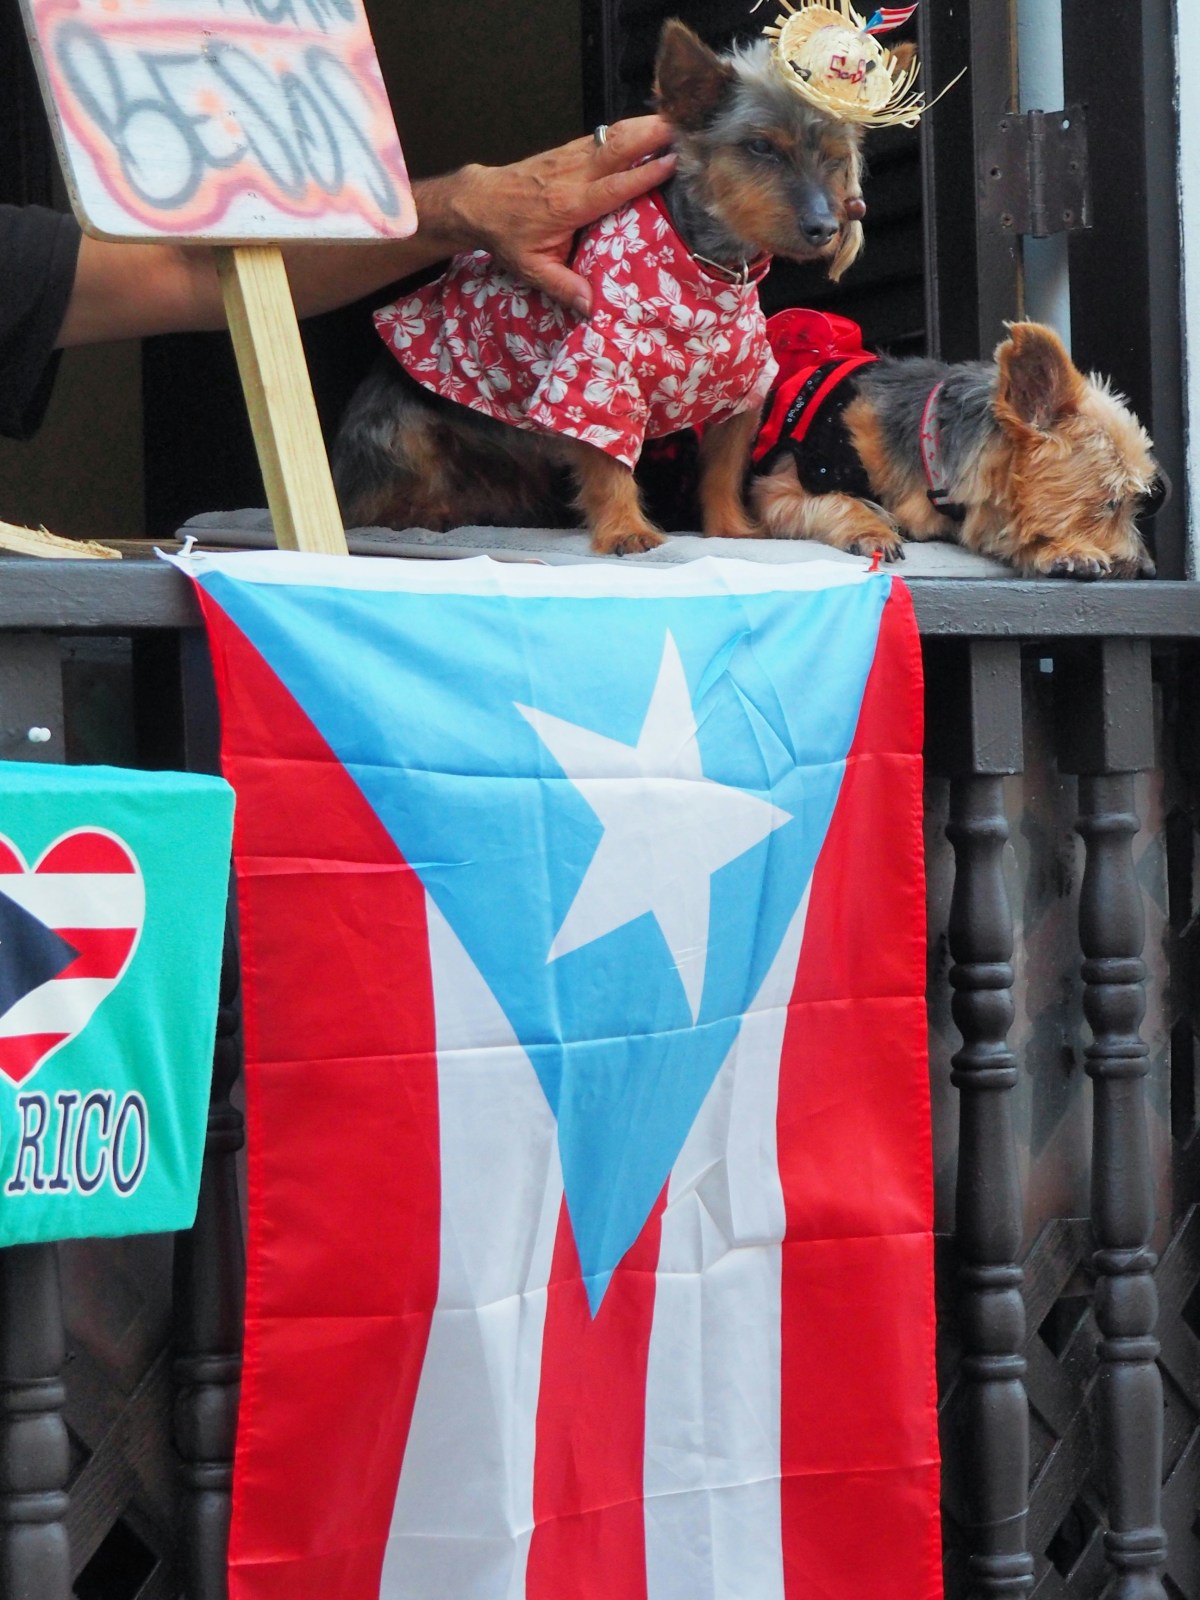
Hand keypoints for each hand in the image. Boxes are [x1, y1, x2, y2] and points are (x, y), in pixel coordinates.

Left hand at [442, 116, 675, 315]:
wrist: (480, 202)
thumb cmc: (508, 236)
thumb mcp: (532, 269)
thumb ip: (563, 288)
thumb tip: (592, 310)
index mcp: (569, 205)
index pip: (613, 186)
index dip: (644, 175)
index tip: (673, 162)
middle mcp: (574, 174)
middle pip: (619, 146)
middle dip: (653, 133)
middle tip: (689, 127)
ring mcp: (572, 156)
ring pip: (615, 133)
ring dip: (648, 124)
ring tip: (682, 120)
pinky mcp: (571, 148)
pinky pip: (606, 134)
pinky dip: (633, 128)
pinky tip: (654, 126)